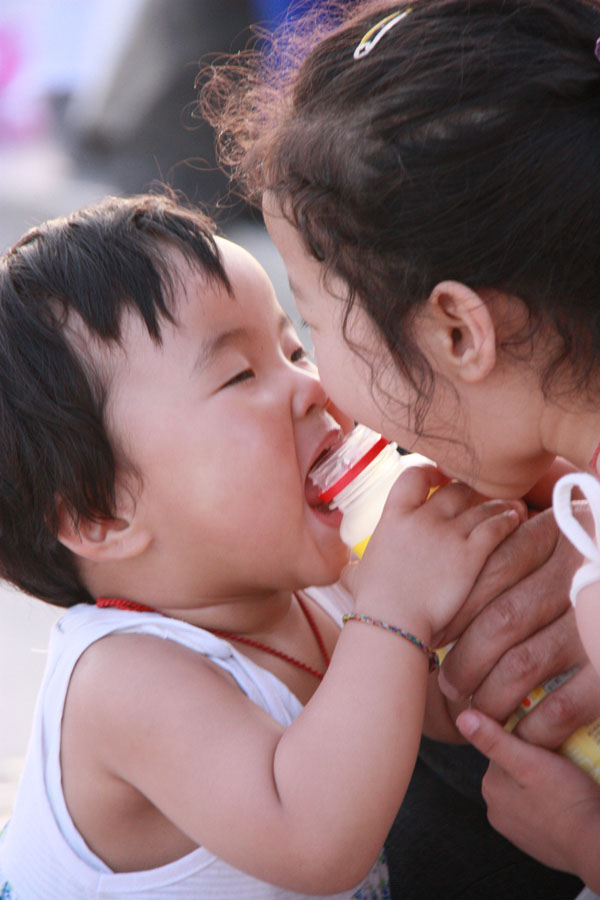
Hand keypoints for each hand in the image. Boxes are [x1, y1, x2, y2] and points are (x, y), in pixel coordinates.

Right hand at [347, 466, 524, 637]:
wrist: (393, 623)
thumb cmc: (373, 603)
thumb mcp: (358, 575)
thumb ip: (357, 566)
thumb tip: (350, 572)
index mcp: (394, 517)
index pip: (413, 475)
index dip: (430, 472)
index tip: (439, 479)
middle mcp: (422, 518)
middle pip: (455, 488)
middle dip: (470, 490)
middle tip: (480, 496)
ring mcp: (448, 535)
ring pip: (481, 505)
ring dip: (496, 504)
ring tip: (508, 505)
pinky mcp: (470, 555)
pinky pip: (496, 526)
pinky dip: (507, 519)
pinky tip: (514, 519)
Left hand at [438, 506, 599, 747]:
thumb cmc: (585, 565)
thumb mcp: (556, 539)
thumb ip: (511, 549)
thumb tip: (444, 600)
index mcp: (558, 532)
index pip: (491, 571)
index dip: (456, 610)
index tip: (433, 636)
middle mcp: (579, 571)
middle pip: (501, 620)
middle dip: (465, 660)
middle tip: (449, 685)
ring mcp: (596, 620)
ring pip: (523, 664)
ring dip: (490, 695)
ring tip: (476, 708)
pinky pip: (564, 705)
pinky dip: (535, 726)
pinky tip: (520, 732)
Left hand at [456, 709, 599, 889]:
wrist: (594, 844)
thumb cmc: (566, 801)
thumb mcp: (528, 761)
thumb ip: (494, 740)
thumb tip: (463, 719)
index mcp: (491, 788)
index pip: (501, 750)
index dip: (524, 740)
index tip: (544, 740)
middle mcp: (498, 811)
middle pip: (514, 771)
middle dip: (533, 762)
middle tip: (558, 759)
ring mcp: (517, 829)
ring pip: (528, 791)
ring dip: (542, 783)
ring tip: (564, 780)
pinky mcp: (536, 841)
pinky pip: (540, 812)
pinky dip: (550, 804)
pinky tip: (566, 800)